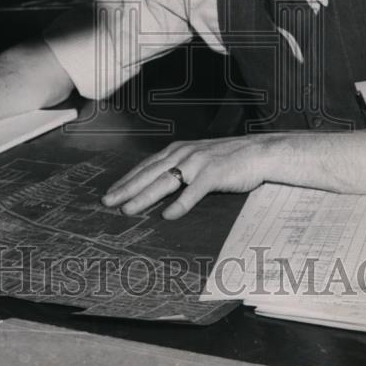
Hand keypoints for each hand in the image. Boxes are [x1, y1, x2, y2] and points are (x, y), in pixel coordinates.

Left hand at [101, 135, 274, 219]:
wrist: (258, 151)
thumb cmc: (228, 158)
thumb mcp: (198, 158)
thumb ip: (179, 167)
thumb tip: (158, 185)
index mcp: (177, 150)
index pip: (145, 167)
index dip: (127, 180)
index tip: (110, 192)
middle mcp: (183, 154)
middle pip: (148, 174)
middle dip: (126, 188)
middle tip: (107, 202)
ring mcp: (197, 163)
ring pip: (164, 182)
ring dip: (144, 196)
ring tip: (128, 210)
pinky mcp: (213, 174)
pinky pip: (193, 192)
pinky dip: (180, 204)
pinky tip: (168, 215)